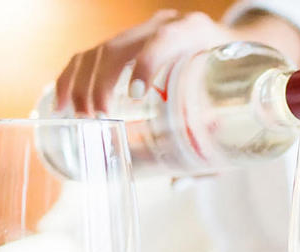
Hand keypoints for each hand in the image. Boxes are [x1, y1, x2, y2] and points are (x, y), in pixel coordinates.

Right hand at [55, 10, 234, 115]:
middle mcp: (167, 24)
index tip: (135, 95)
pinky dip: (74, 77)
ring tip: (77, 115)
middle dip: (102, 83)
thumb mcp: (235, 99)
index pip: (166, 39)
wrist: (237, 47)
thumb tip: (182, 179)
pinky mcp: (128, 41)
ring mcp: (144, 30)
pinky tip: (62, 101)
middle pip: (121, 45)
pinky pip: (93, 54)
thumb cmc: (237, 81)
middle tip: (97, 117)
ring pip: (100, 49)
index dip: (147, 62)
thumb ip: (216, 133)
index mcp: (197, 32)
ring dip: (81, 83)